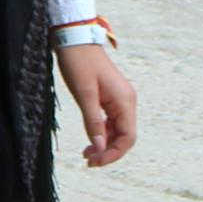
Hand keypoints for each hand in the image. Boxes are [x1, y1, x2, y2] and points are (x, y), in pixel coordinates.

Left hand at [59, 43, 139, 165]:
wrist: (75, 39)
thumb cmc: (79, 63)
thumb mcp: (84, 94)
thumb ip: (93, 122)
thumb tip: (99, 147)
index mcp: (125, 101)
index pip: (128, 138)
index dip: (113, 154)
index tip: (94, 162)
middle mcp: (127, 101)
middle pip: (124, 136)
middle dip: (108, 151)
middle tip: (87, 161)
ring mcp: (120, 99)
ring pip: (117, 130)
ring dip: (104, 144)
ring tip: (86, 154)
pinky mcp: (110, 97)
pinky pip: (111, 121)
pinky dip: (102, 133)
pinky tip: (90, 141)